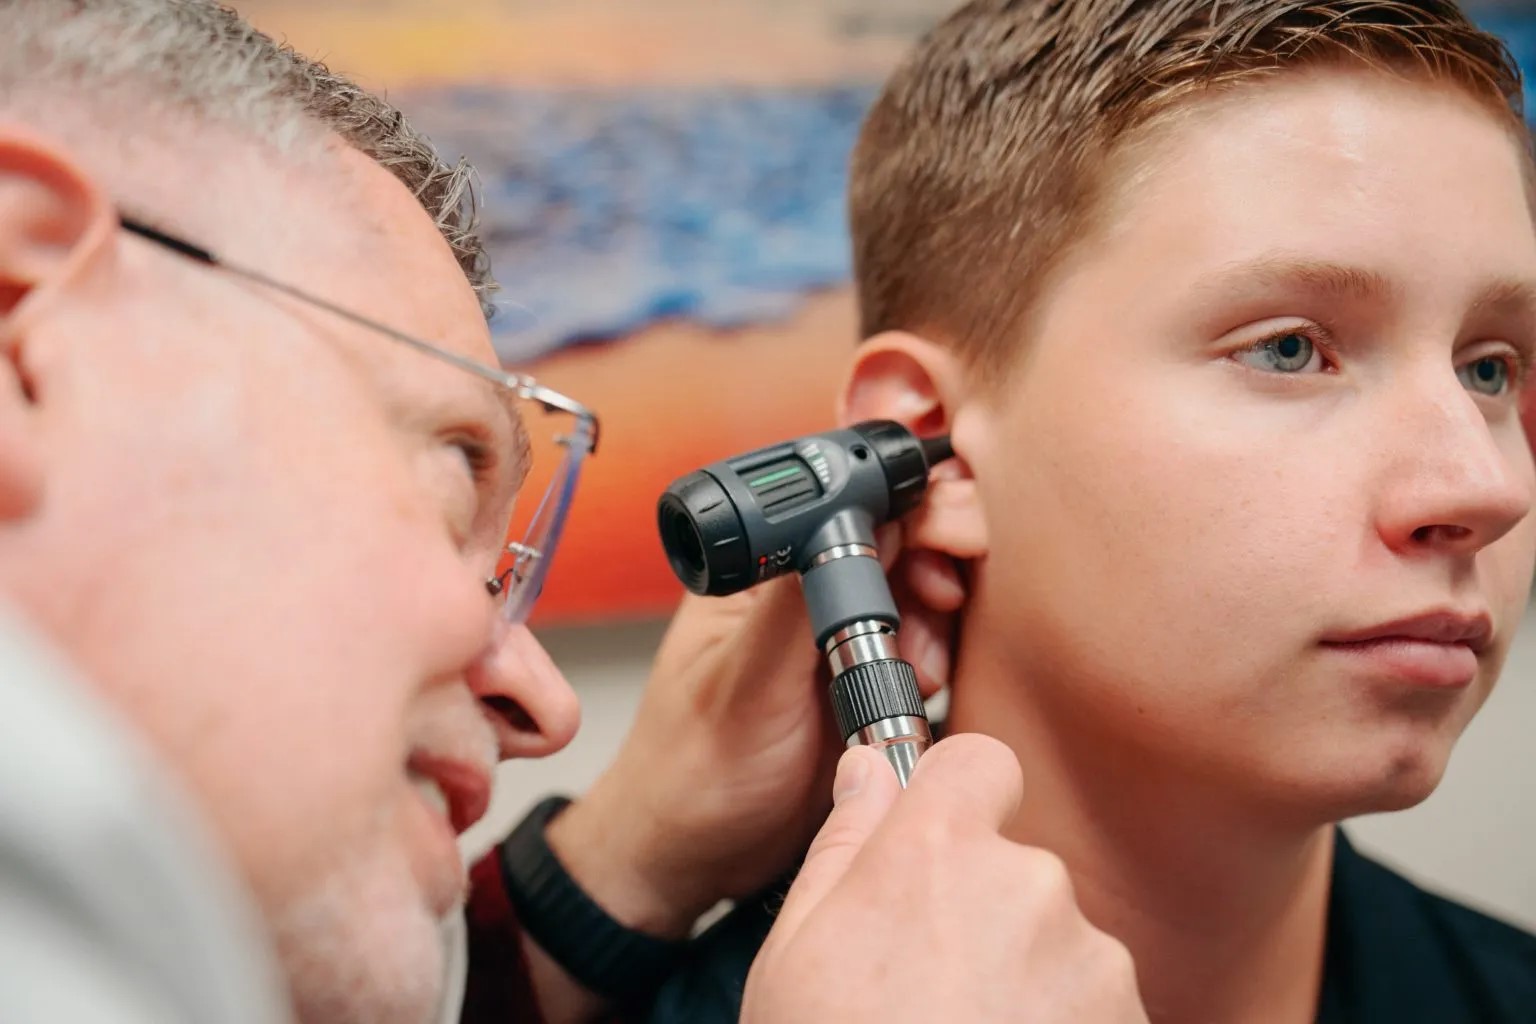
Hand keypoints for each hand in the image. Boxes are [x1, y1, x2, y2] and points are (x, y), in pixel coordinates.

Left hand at [544, 506, 967, 938]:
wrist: (692, 860)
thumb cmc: (689, 772)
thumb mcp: (745, 683)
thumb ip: (798, 603)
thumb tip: (848, 519)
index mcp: (764, 567)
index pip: (850, 505)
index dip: (910, 509)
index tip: (940, 545)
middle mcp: (805, 589)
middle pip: (902, 535)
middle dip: (937, 561)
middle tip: (941, 600)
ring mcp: (839, 635)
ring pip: (924, 590)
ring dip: (938, 620)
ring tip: (916, 664)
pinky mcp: (866, 681)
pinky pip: (927, 647)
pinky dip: (939, 660)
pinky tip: (920, 686)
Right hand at [742, 737, 1149, 1023]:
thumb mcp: (795, 957)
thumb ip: (845, 846)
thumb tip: (869, 770)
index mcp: (939, 854)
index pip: (979, 763)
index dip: (956, 795)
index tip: (937, 840)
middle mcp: (1029, 886)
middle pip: (1013, 864)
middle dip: (980, 911)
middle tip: (926, 988)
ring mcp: (1091, 960)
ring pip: (1056, 939)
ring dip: (1024, 978)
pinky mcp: (1130, 1020)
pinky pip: (1094, 1001)